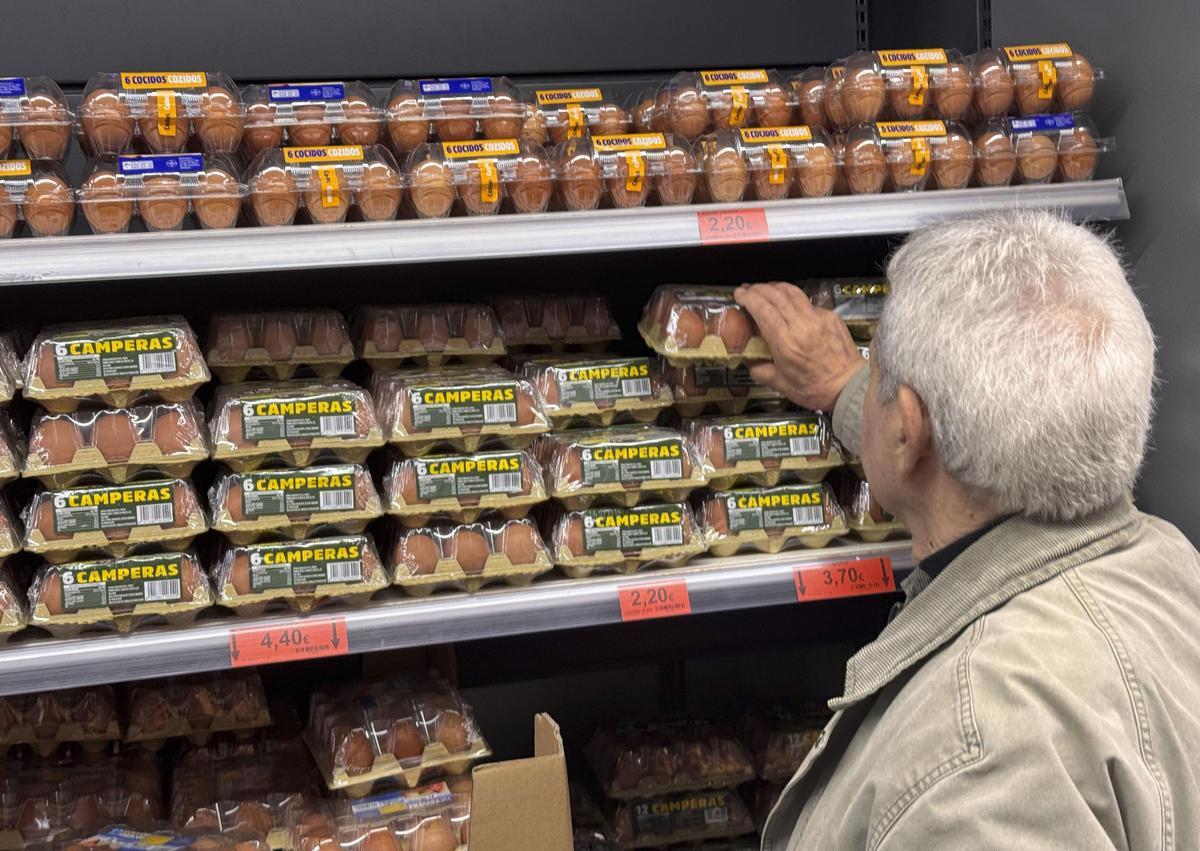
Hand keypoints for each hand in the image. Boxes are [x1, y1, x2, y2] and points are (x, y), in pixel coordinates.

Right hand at [734, 282, 865, 411]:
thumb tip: (750, 360)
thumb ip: (760, 370)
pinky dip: (794, 298)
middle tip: (748, 289)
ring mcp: (817, 318)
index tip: (739, 294)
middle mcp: (801, 325)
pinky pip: (807, 302)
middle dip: (758, 289)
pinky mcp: (830, 316)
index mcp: (785, 343)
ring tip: (765, 289)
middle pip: (775, 295)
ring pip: (792, 292)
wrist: (848, 386)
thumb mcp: (780, 385)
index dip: (749, 298)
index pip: (763, 309)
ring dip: (775, 287)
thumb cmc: (813, 389)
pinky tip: (789, 304)